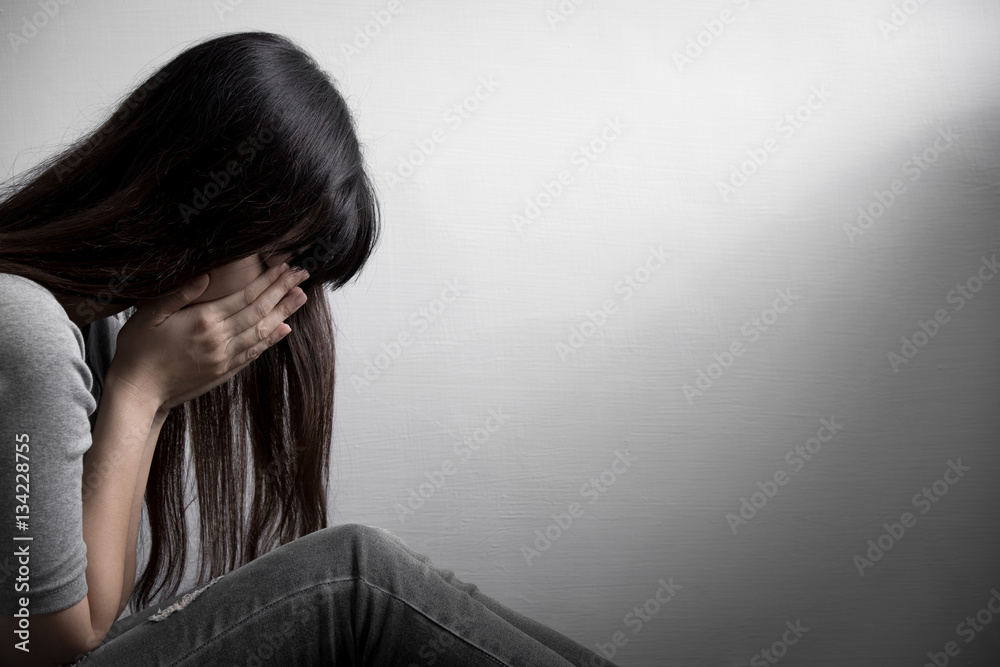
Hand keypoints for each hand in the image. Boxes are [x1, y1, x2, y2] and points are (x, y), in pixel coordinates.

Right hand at [108, 263, 308, 412]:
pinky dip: (271, 340)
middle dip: (283, 291)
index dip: (269, 280)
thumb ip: (178, 294)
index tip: (286, 267)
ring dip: (284, 312)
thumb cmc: (137, 350)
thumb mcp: (149, 315)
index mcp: (203, 320)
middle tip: (303, 275)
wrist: (138, 392)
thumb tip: (205, 275)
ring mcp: (224, 358)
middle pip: (260, 311)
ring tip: (300, 296)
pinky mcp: (224, 371)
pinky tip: (284, 328)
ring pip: (262, 332)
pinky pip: (254, 353)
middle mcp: (220, 339)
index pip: (246, 295)